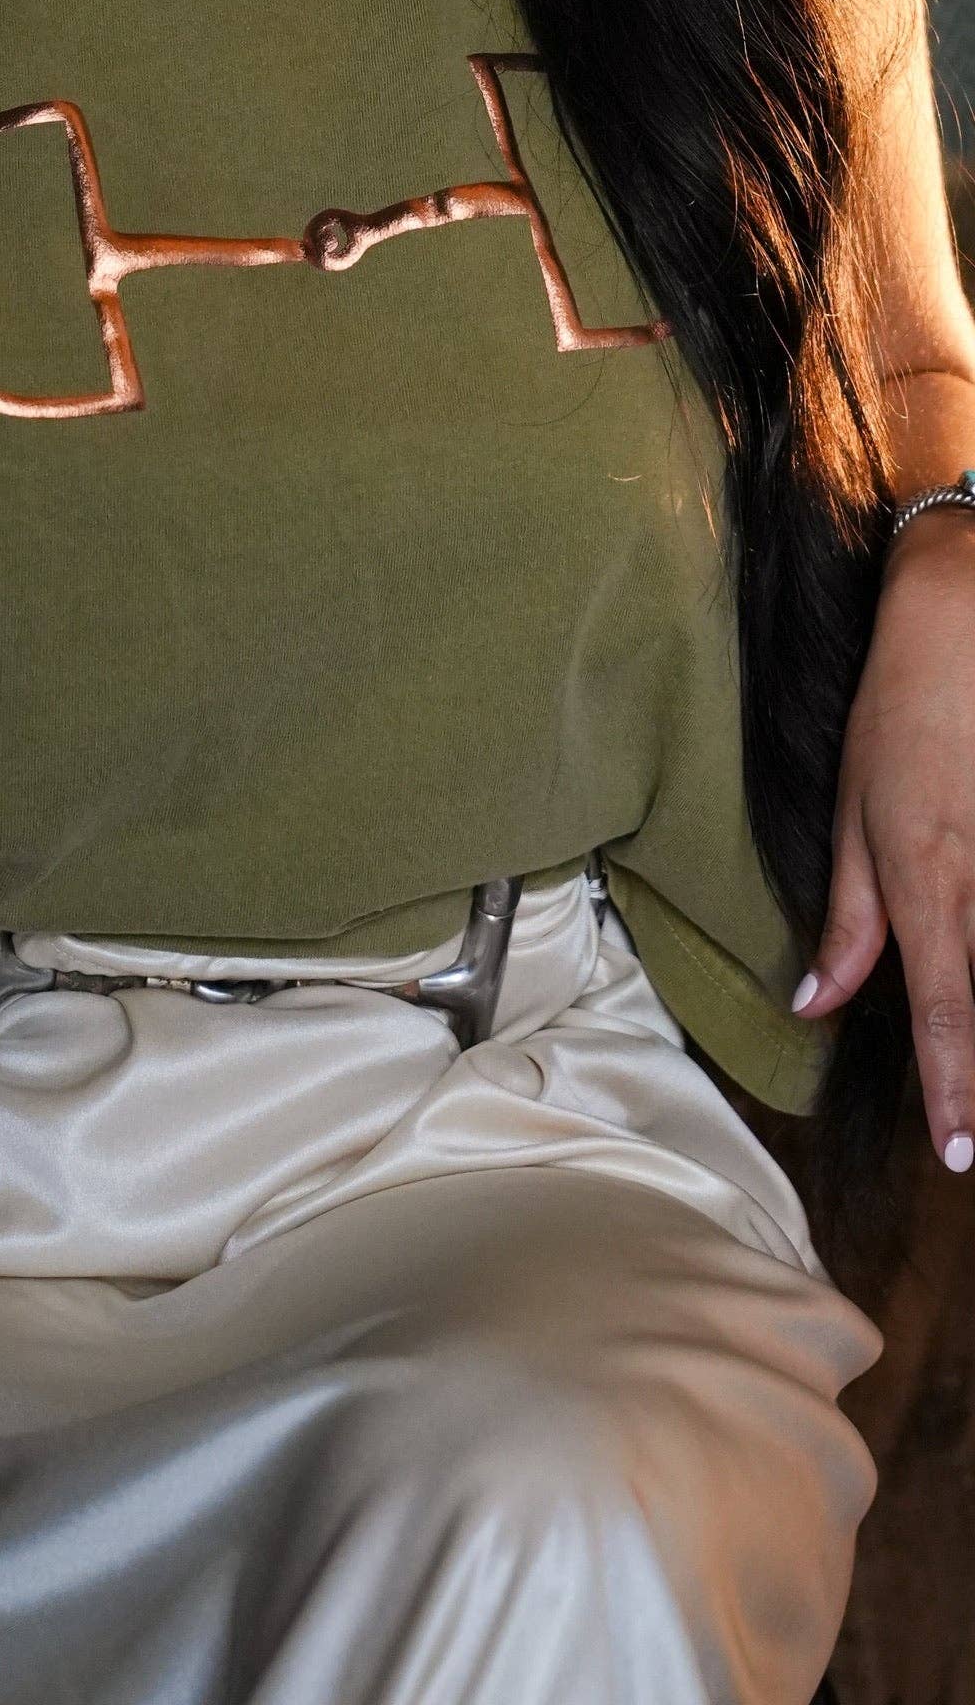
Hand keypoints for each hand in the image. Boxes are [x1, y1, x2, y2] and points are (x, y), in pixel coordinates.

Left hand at [793, 509, 974, 1172]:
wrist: (966, 621)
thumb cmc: (897, 714)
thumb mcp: (853, 816)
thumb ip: (847, 921)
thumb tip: (816, 1005)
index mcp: (930, 877)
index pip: (948, 1009)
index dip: (957, 1089)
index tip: (959, 1154)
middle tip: (971, 1130)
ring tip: (970, 1078)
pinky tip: (973, 973)